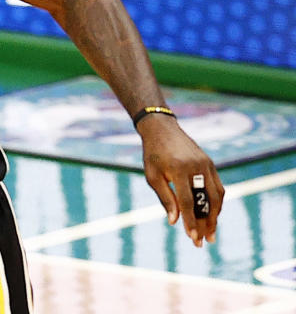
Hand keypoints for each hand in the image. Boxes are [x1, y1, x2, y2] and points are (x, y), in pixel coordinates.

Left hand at [138, 114, 223, 246]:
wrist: (162, 129)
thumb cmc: (153, 154)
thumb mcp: (153, 176)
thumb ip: (165, 198)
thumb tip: (174, 222)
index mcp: (179, 170)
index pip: (188, 202)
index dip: (191, 222)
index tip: (193, 238)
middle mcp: (197, 167)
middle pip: (207, 201)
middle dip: (207, 224)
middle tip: (204, 241)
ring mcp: (206, 164)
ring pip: (217, 195)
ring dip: (215, 216)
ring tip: (210, 232)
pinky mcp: (210, 163)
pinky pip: (218, 187)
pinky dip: (216, 202)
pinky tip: (212, 214)